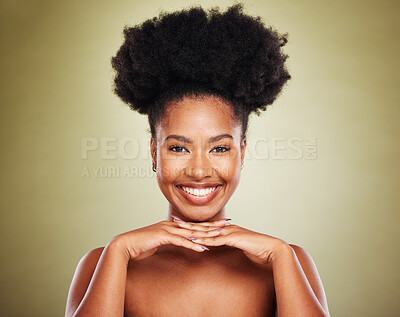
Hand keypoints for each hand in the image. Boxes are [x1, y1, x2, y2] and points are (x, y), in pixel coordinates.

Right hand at [109, 218, 228, 260]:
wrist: (126, 245)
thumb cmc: (140, 245)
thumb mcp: (158, 242)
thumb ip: (168, 241)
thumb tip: (176, 243)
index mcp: (171, 225)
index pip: (192, 225)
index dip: (206, 225)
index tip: (219, 225)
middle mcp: (171, 225)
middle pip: (195, 226)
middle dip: (211, 225)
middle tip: (226, 224)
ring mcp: (167, 229)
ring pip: (190, 232)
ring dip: (206, 234)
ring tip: (219, 235)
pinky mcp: (163, 236)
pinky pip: (181, 241)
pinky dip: (192, 245)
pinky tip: (202, 248)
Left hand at [174, 219, 286, 264]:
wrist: (272, 249)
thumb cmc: (258, 249)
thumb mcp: (241, 246)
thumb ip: (231, 244)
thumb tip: (223, 247)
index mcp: (228, 229)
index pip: (207, 226)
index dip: (194, 225)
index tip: (182, 223)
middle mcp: (227, 228)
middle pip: (204, 226)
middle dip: (188, 224)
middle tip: (174, 221)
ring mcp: (230, 232)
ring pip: (207, 231)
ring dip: (193, 230)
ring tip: (179, 229)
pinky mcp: (233, 238)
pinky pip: (216, 240)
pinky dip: (204, 240)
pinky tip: (194, 241)